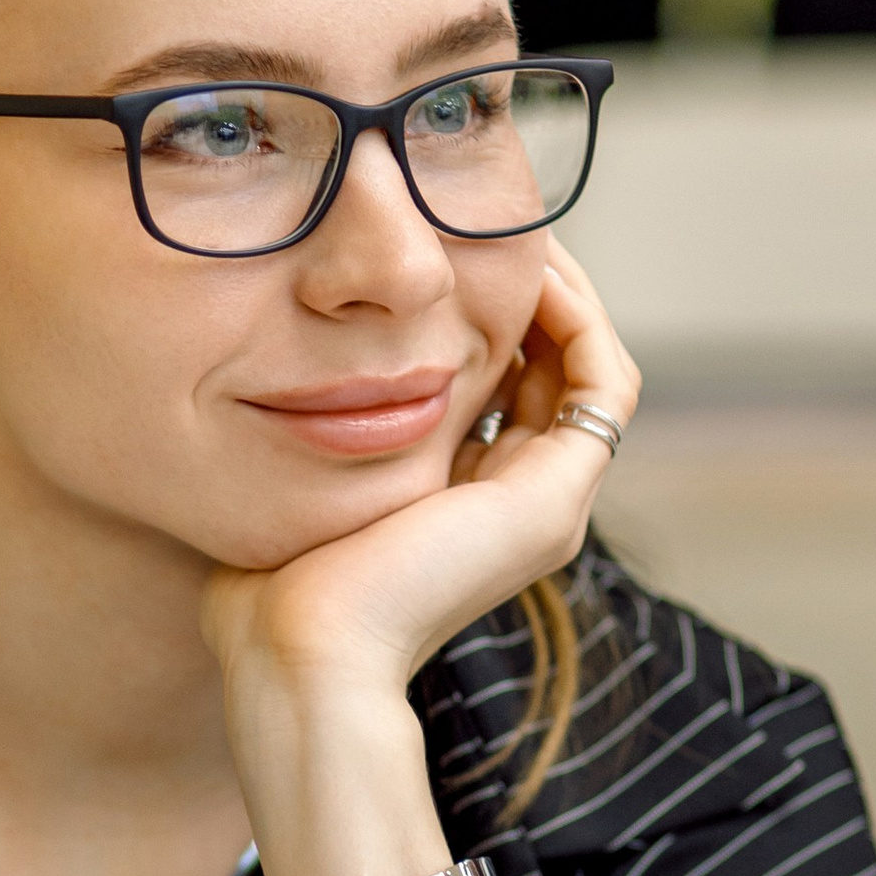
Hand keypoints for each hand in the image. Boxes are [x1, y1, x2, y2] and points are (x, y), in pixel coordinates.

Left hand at [203, 239, 640, 712]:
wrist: (300, 653)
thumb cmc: (270, 589)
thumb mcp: (297, 481)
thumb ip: (310, 433)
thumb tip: (269, 369)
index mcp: (467, 508)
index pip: (507, 389)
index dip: (485, 314)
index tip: (443, 253)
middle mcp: (521, 508)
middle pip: (551, 373)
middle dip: (523, 291)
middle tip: (488, 223)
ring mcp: (547, 507)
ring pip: (588, 371)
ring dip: (561, 295)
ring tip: (514, 232)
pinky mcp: (554, 500)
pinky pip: (606, 386)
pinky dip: (579, 322)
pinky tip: (529, 273)